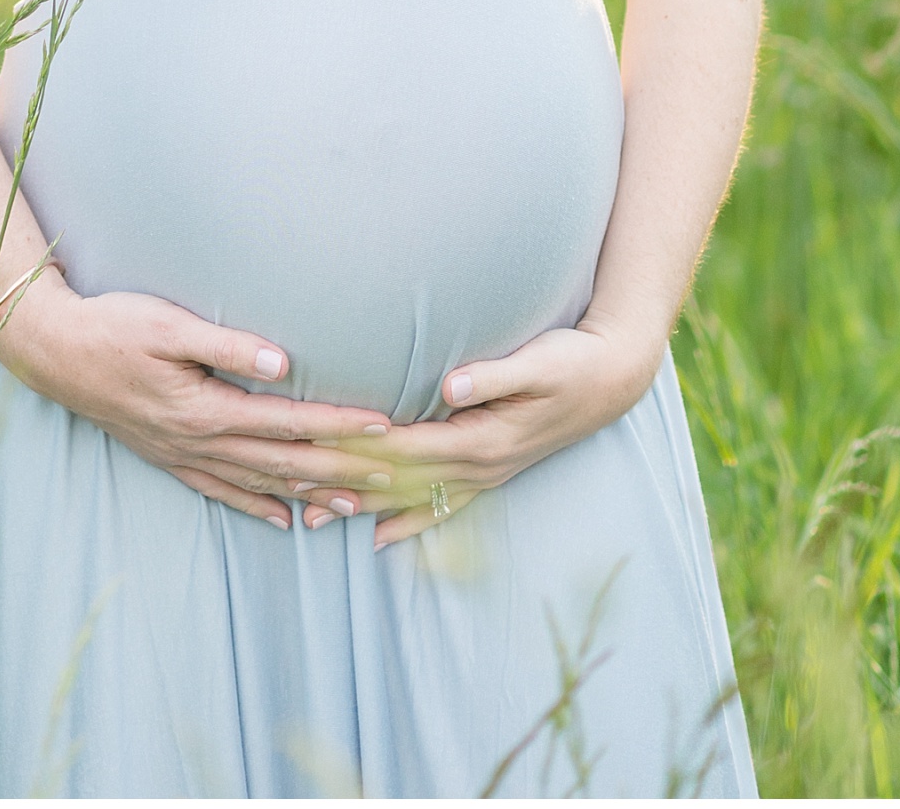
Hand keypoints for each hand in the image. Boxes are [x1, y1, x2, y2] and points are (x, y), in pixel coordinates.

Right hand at [0, 279, 397, 527]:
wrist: (55, 352)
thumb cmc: (113, 326)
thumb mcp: (169, 326)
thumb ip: (228, 345)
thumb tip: (283, 363)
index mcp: (206, 408)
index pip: (288, 422)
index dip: (337, 425)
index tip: (382, 427)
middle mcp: (199, 440)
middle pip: (283, 462)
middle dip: (339, 469)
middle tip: (391, 476)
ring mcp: (183, 454)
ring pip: (258, 483)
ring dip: (307, 494)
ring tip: (353, 507)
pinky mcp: (168, 455)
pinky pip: (221, 491)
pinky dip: (256, 506)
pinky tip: (283, 519)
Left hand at [287, 320, 664, 547]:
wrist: (611, 381)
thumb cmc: (570, 362)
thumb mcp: (538, 362)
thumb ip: (493, 375)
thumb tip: (452, 384)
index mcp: (482, 438)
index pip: (404, 448)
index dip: (358, 450)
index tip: (312, 449)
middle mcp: (479, 466)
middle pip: (398, 481)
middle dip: (344, 485)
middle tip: (288, 488)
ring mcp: (484, 475)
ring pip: (412, 500)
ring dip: (363, 509)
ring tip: (311, 520)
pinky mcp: (488, 471)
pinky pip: (440, 506)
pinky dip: (407, 523)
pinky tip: (377, 538)